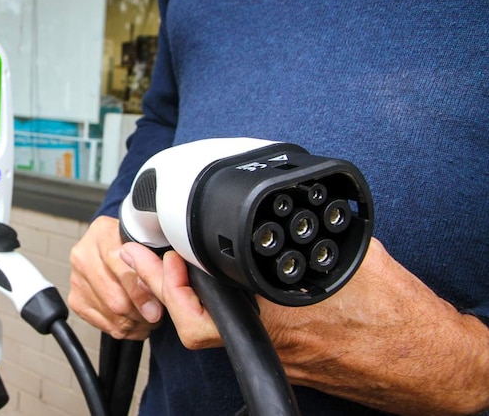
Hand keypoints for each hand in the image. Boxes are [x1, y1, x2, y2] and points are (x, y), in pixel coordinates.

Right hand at [68, 216, 162, 339]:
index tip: (157, 307)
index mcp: (102, 233)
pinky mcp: (76, 299)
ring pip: (111, 314)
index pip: (121, 267)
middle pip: (115, 297)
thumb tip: (162, 286)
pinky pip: (104, 324)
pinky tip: (135, 322)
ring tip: (149, 318)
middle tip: (157, 315)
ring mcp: (77, 278)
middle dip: (141, 312)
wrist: (112, 248)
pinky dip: (124, 328)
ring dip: (135, 322)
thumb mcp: (147, 242)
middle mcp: (84, 254)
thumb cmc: (134, 245)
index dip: (141, 291)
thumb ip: (153, 261)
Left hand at [123, 239, 488, 414]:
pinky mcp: (285, 363)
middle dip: (163, 291)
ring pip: (211, 337)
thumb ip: (311, 229)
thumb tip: (291, 208)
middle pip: (194, 328)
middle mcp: (271, 342)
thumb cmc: (398, 315)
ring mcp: (275, 357)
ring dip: (186, 304)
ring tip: (172, 270)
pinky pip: (236, 339)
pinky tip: (214, 290)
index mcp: (279, 313)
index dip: (172, 279)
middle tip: (145, 260)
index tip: (159, 252)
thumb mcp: (350, 251)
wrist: (424, 361)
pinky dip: (216, 314)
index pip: (203, 304)